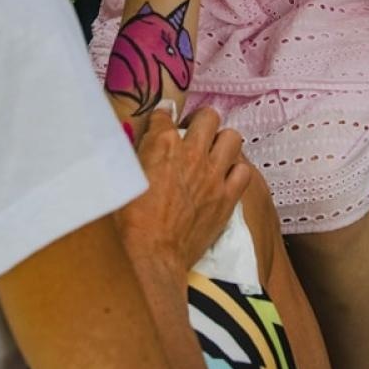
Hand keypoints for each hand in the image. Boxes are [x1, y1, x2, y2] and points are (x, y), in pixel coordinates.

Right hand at [116, 106, 250, 274]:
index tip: (162, 122)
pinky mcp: (226, 198)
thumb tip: (140, 139)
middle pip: (208, 117)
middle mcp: (192, 153)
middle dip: (200, 121)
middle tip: (192, 134)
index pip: (165, 114)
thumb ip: (135, 152)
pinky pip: (244, 171)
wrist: (151, 255)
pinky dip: (236, 171)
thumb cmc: (129, 220)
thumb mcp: (124, 176)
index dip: (162, 117)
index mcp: (162, 144)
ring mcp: (213, 175)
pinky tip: (224, 177)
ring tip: (212, 152)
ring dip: (221, 142)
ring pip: (232, 138)